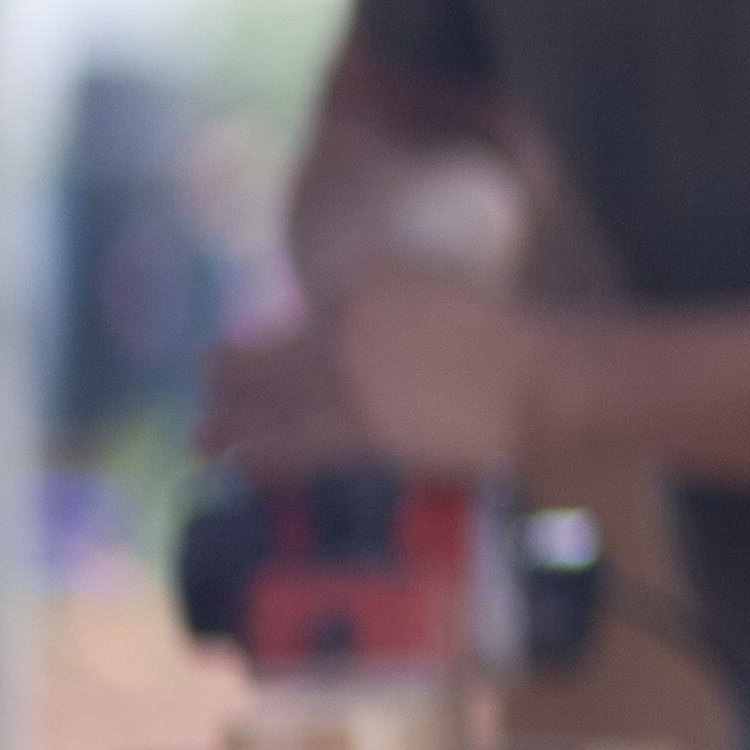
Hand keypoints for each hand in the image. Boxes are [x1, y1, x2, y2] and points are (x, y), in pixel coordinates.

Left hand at [199, 273, 549, 476]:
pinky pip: (287, 448)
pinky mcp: (357, 429)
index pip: (294, 318)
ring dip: (225, 426)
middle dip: (227, 378)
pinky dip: (257, 458)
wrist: (545, 379)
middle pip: (258, 359)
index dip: (270, 345)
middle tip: (212, 389)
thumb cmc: (509, 348)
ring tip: (204, 439)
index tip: (253, 362)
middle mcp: (341, 326)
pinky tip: (240, 466)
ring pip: (262, 408)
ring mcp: (347, 377)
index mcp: (360, 283)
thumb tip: (337, 346)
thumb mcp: (437, 294)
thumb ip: (384, 312)